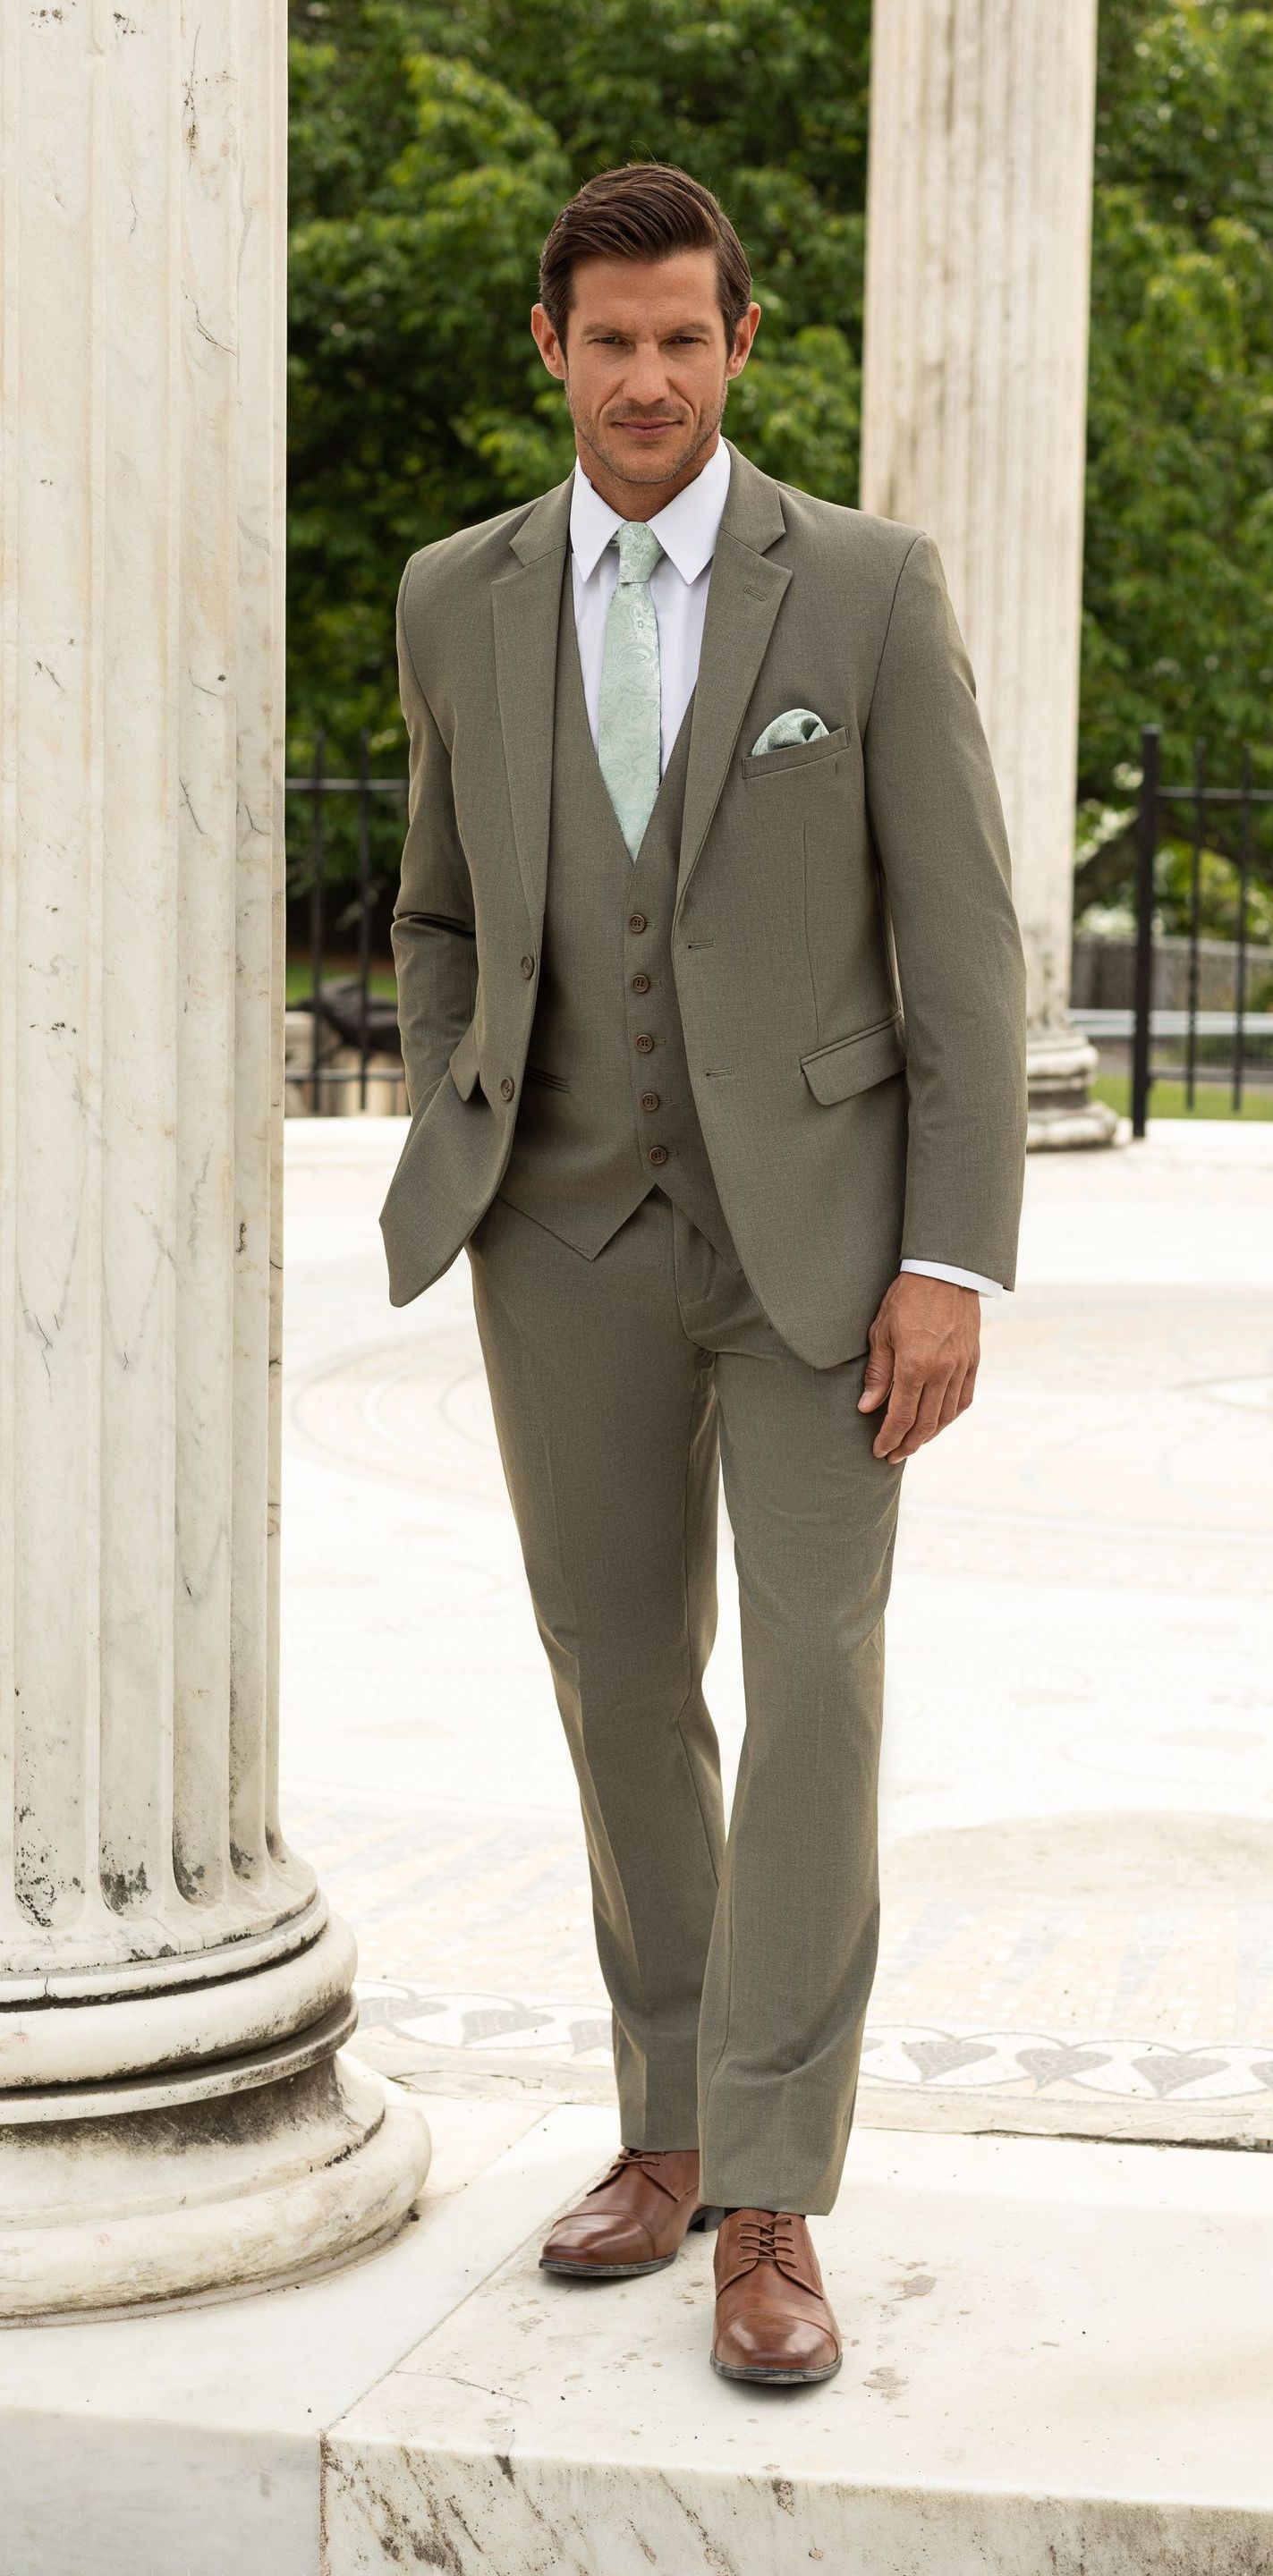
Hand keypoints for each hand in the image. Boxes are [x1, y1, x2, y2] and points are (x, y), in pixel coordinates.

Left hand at [857, 1272, 979, 1461]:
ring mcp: (961, 1367)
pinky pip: (964, 1399)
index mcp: (915, 1366)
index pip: (901, 1417)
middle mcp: (942, 1372)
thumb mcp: (881, 1332)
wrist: (945, 1272)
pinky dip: (950, 1416)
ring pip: (947, 1415)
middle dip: (907, 1444)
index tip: (879, 1451)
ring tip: (912, 1442)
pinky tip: (939, 1422)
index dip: (889, 1439)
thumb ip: (878, 1373)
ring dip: (929, 1435)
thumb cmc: (906, 1298)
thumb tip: (867, 1407)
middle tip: (893, 1455)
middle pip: (926, 1424)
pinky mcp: (973, 1360)